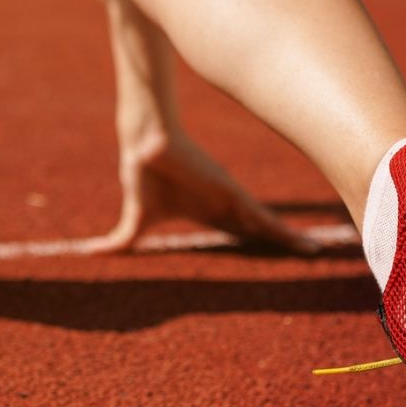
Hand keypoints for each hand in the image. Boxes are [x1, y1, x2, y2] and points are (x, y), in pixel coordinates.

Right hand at [86, 133, 320, 256]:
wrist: (147, 146)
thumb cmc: (144, 177)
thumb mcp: (137, 219)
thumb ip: (122, 241)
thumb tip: (92, 253)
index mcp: (209, 213)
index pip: (238, 233)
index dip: (256, 247)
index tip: (274, 260)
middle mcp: (225, 207)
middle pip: (258, 231)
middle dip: (281, 243)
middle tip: (309, 254)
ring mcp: (230, 201)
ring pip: (265, 226)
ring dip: (288, 239)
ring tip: (314, 251)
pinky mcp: (231, 194)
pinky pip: (262, 219)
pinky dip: (282, 232)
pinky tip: (301, 244)